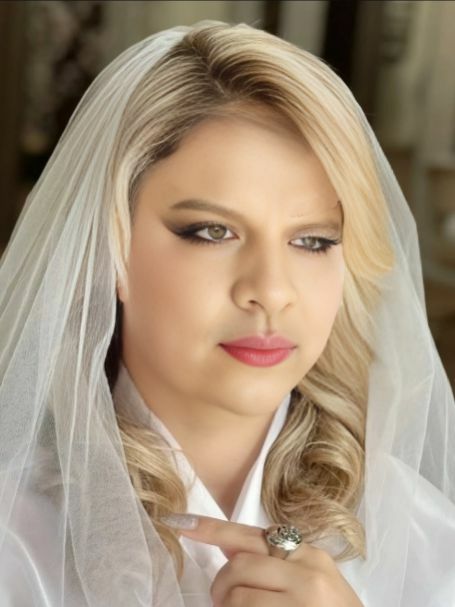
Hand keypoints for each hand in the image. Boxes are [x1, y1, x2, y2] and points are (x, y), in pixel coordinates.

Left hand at [178, 515, 363, 606]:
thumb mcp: (311, 580)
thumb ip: (273, 562)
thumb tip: (228, 548)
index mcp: (309, 555)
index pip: (251, 536)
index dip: (210, 530)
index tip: (180, 525)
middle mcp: (307, 573)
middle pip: (240, 565)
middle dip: (221, 583)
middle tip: (220, 600)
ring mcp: (301, 602)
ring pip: (239, 596)